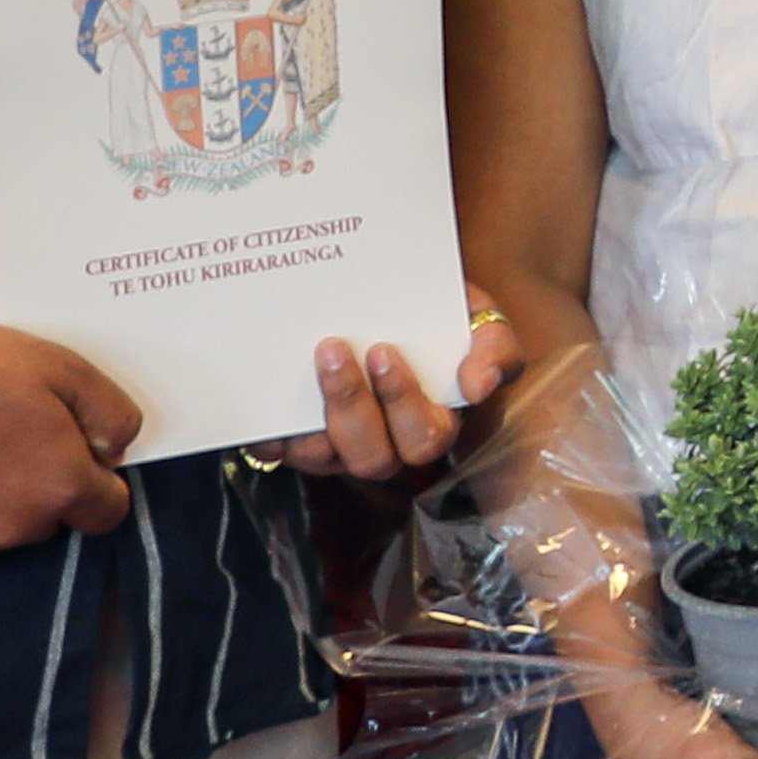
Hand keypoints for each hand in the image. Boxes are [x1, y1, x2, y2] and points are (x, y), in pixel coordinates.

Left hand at [274, 304, 517, 484]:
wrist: (391, 300)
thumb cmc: (438, 313)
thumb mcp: (478, 316)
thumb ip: (494, 346)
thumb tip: (478, 387)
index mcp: (431, 424)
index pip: (424, 437)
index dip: (402, 403)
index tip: (383, 350)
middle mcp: (384, 444)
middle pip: (373, 458)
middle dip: (352, 406)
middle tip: (336, 349)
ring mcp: (336, 445)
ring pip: (323, 458)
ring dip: (313, 415)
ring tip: (311, 358)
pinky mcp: (293, 438)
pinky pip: (275, 449)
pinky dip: (266, 429)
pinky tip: (262, 391)